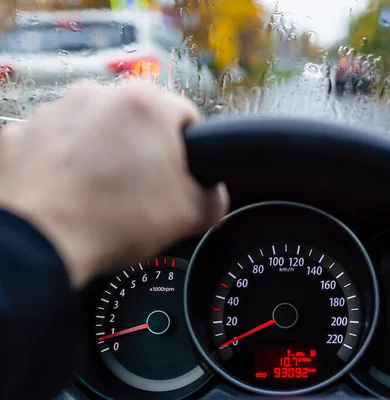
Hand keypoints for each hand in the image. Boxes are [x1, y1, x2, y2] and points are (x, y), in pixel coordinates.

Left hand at [0, 81, 228, 287]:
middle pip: (138, 120)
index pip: (186, 117)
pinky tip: (70, 189)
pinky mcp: (22, 131)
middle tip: (141, 188)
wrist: (39, 245)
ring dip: (103, 150)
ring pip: (95, 127)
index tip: (179, 174)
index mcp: (146, 106)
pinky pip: (57, 141)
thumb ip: (216, 198)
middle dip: (143, 148)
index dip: (189, 151)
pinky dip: (65, 159)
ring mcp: (55, 110)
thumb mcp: (189, 216)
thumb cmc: (113, 222)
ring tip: (102, 191)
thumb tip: (214, 194)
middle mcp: (98, 95)